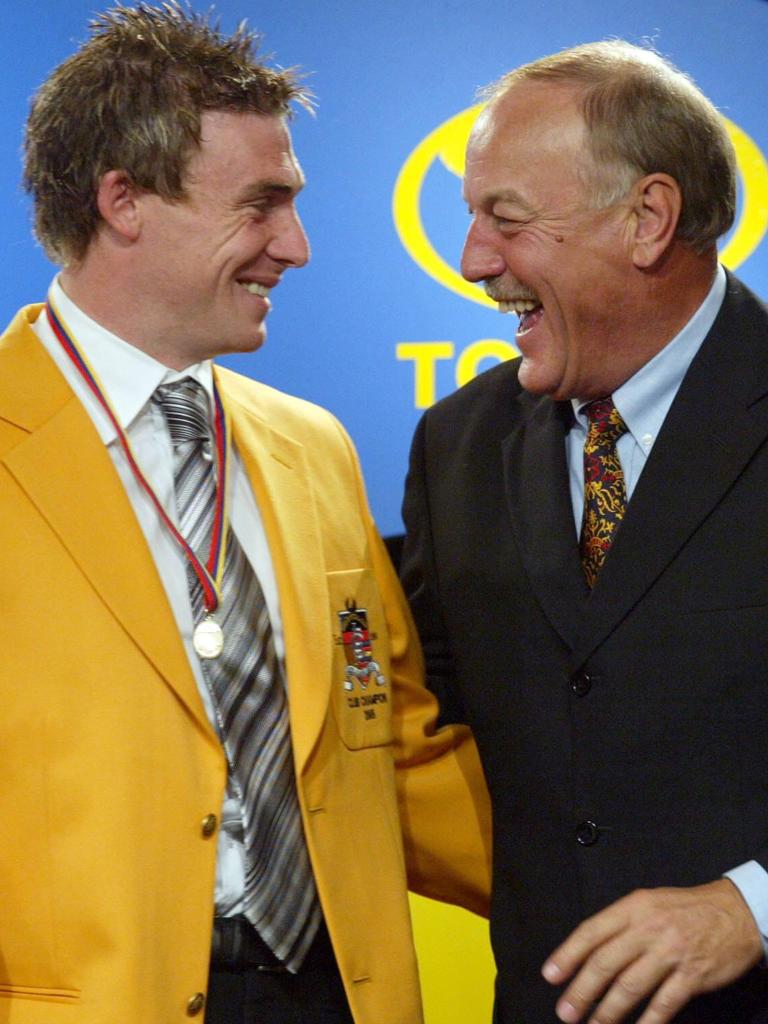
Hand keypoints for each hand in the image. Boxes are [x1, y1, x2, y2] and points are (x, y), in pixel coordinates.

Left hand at [541, 879, 762, 1023]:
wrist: (736, 912)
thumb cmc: (686, 908)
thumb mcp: (649, 901)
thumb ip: (620, 923)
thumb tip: (588, 950)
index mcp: (634, 907)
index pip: (592, 931)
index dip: (568, 954)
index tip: (551, 975)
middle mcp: (649, 928)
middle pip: (606, 963)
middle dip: (582, 990)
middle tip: (566, 1011)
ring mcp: (671, 953)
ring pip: (630, 986)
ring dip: (608, 1011)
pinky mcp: (692, 976)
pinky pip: (664, 1004)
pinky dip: (647, 1022)